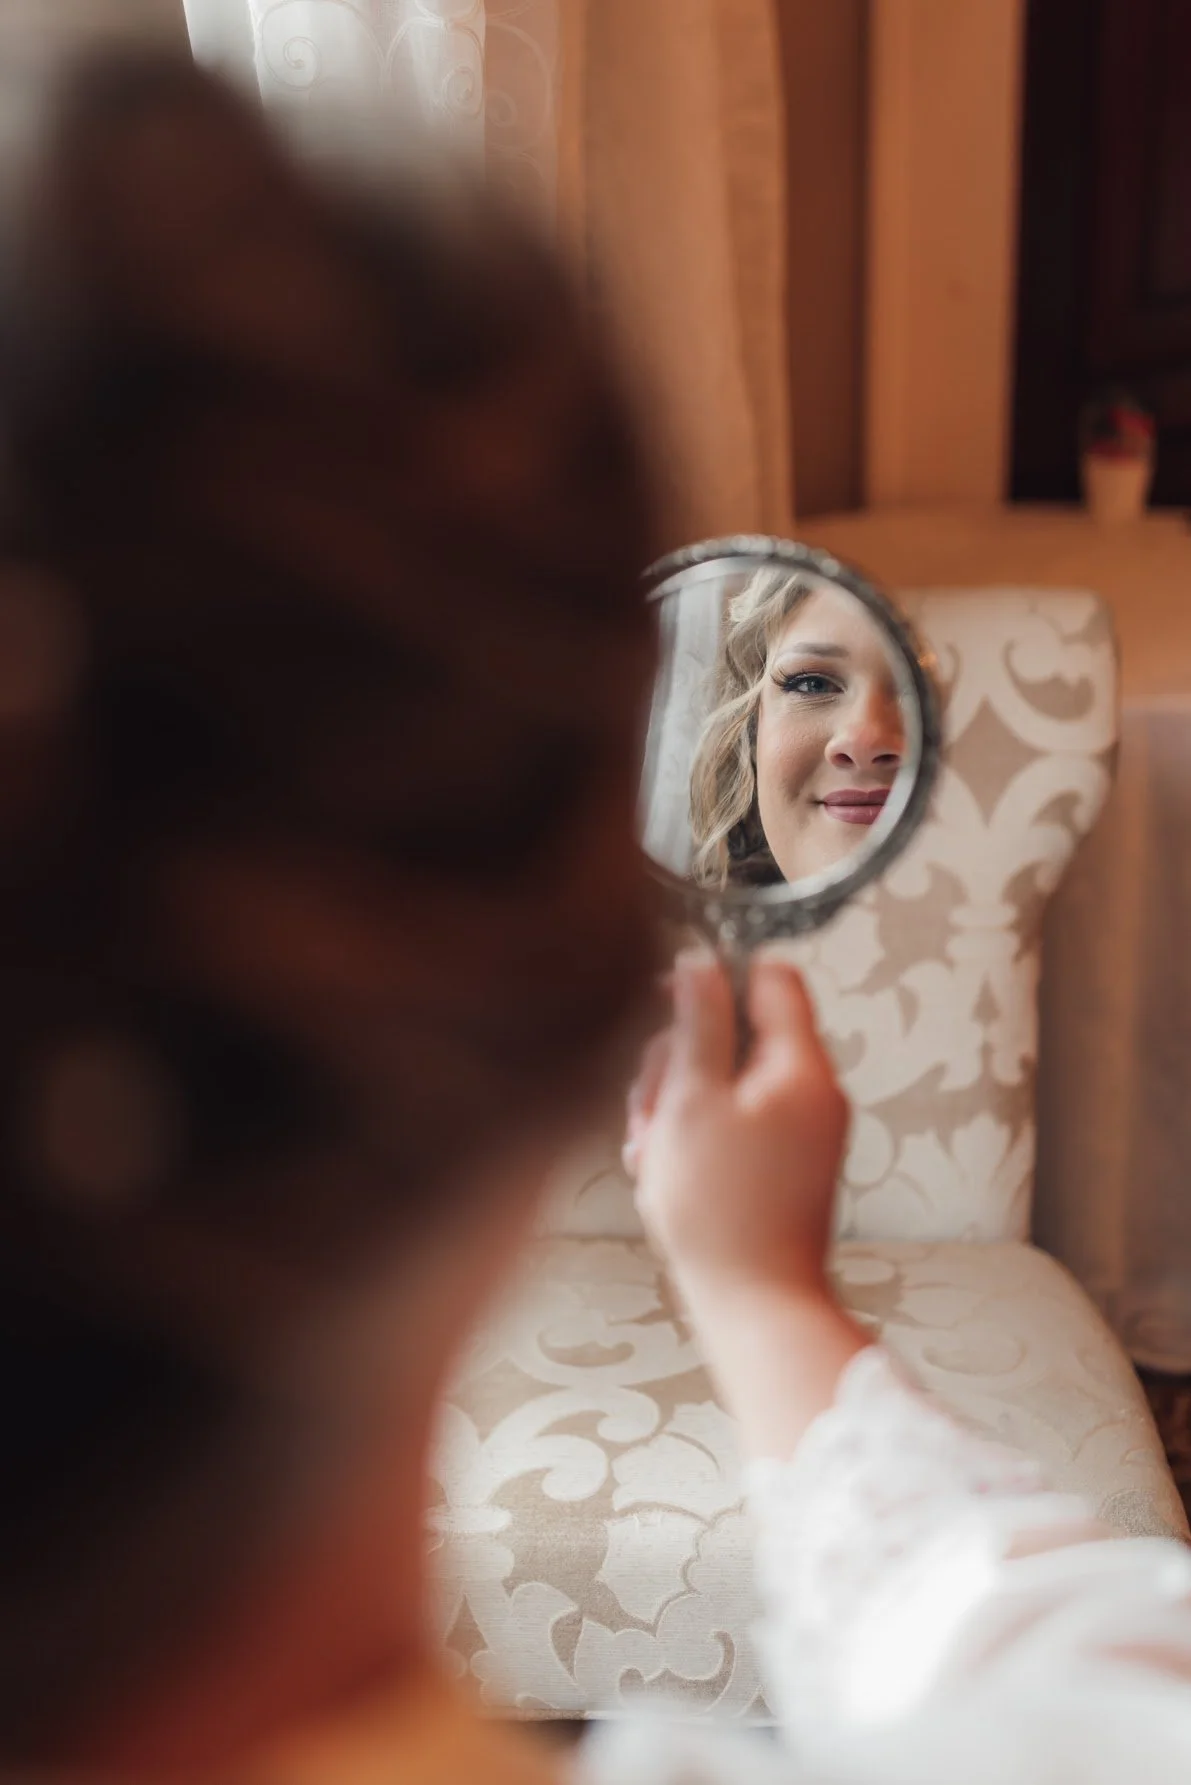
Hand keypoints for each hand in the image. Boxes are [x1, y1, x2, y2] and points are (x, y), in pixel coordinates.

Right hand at [624, 950, 868, 1461]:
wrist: (753, 1305)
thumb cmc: (721, 1214)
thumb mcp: (692, 1100)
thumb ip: (697, 1023)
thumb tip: (700, 962)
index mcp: (802, 1066)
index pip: (772, 976)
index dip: (715, 979)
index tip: (670, 1003)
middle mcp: (813, 1093)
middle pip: (740, 1033)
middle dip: (682, 1059)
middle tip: (652, 1103)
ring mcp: (803, 1131)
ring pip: (727, 1081)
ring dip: (679, 1103)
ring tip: (653, 1148)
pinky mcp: (786, 1165)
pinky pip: (734, 1123)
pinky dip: (695, 1136)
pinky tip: (665, 1169)